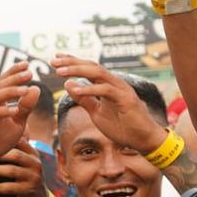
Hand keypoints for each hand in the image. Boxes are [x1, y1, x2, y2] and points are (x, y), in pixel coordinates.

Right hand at [0, 63, 38, 179]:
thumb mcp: (17, 123)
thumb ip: (25, 107)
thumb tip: (35, 88)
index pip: (2, 82)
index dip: (13, 72)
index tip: (26, 63)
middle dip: (14, 79)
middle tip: (29, 72)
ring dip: (10, 93)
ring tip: (25, 89)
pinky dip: (2, 111)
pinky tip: (14, 110)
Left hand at [0, 141, 47, 196]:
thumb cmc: (22, 176)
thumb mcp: (22, 163)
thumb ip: (11, 152)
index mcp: (32, 153)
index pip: (20, 142)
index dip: (5, 141)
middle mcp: (35, 163)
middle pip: (15, 155)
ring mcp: (33, 177)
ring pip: (11, 171)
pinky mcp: (29, 190)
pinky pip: (9, 188)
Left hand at [51, 55, 165, 152]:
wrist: (143, 140)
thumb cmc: (122, 126)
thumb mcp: (97, 112)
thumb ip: (84, 99)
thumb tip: (68, 84)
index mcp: (107, 85)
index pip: (88, 68)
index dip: (72, 61)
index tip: (56, 57)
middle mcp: (115, 83)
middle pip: (92, 66)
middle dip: (71, 62)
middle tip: (53, 60)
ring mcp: (122, 89)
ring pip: (98, 73)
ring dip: (77, 70)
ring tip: (59, 71)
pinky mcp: (126, 99)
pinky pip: (106, 90)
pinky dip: (89, 89)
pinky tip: (75, 90)